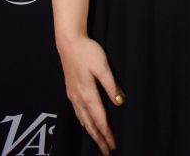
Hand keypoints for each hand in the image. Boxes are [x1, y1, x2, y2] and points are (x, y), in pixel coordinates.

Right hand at [56, 34, 122, 154]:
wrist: (68, 43)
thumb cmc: (88, 52)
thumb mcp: (103, 67)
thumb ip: (111, 85)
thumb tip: (120, 102)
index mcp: (88, 94)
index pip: (99, 119)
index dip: (107, 133)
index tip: (113, 144)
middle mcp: (78, 98)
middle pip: (90, 124)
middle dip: (99, 139)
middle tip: (107, 151)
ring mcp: (73, 96)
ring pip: (83, 120)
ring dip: (92, 133)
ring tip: (99, 143)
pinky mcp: (71, 92)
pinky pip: (78, 113)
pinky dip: (84, 123)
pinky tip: (87, 125)